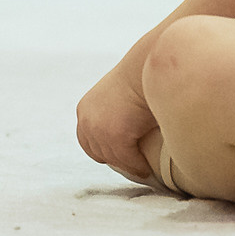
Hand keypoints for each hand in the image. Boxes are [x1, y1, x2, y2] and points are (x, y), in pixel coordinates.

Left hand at [76, 69, 159, 184]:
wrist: (150, 65)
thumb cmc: (140, 75)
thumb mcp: (118, 93)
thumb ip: (114, 109)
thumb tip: (125, 124)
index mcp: (85, 110)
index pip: (87, 141)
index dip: (103, 151)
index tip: (119, 157)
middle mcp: (86, 121)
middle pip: (99, 153)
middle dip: (117, 161)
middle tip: (133, 166)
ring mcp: (99, 130)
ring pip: (115, 159)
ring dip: (129, 166)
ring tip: (142, 170)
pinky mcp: (116, 136)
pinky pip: (128, 160)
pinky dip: (138, 166)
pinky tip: (147, 169)